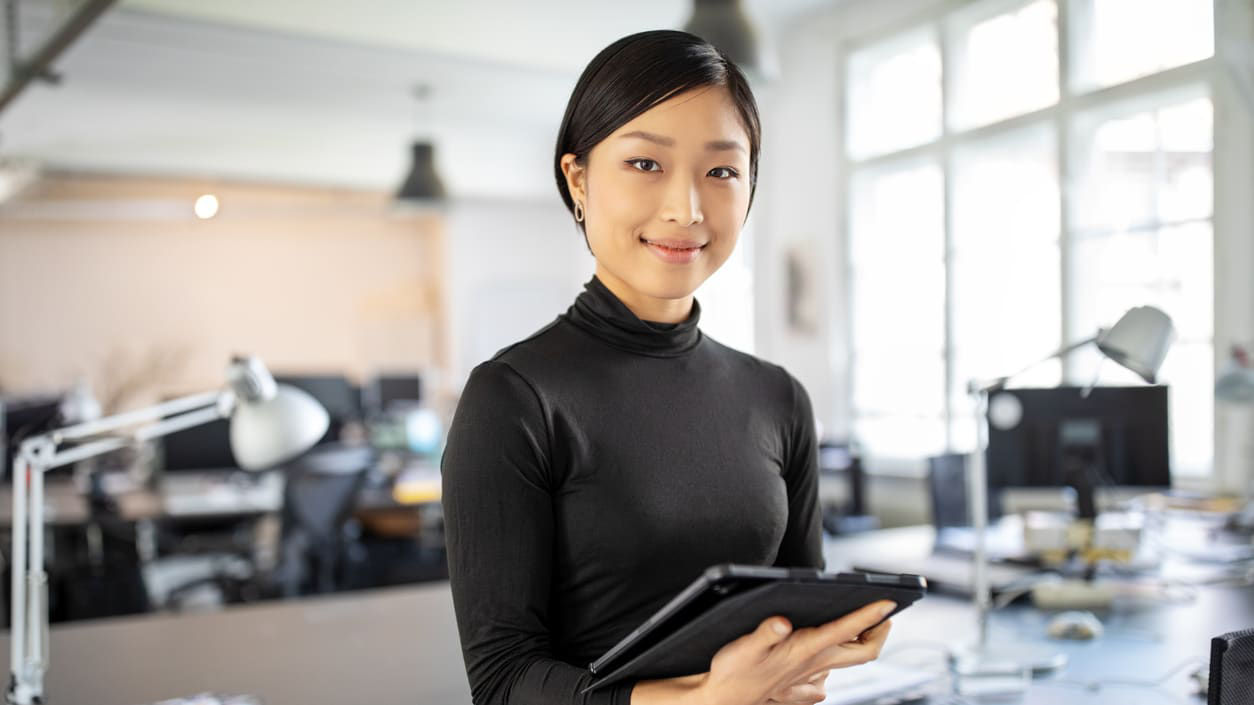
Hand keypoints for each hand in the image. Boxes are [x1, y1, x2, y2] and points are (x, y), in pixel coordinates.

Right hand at [694, 599, 895, 704]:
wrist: (724, 699)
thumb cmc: (733, 672)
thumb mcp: (744, 648)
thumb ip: (765, 633)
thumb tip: (782, 621)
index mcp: (806, 651)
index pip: (848, 630)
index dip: (870, 615)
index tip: (888, 601)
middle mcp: (815, 664)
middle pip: (864, 652)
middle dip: (879, 631)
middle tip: (884, 612)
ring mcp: (812, 674)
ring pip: (849, 660)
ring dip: (861, 641)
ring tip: (863, 622)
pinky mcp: (804, 680)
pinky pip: (833, 670)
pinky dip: (838, 657)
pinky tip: (829, 647)